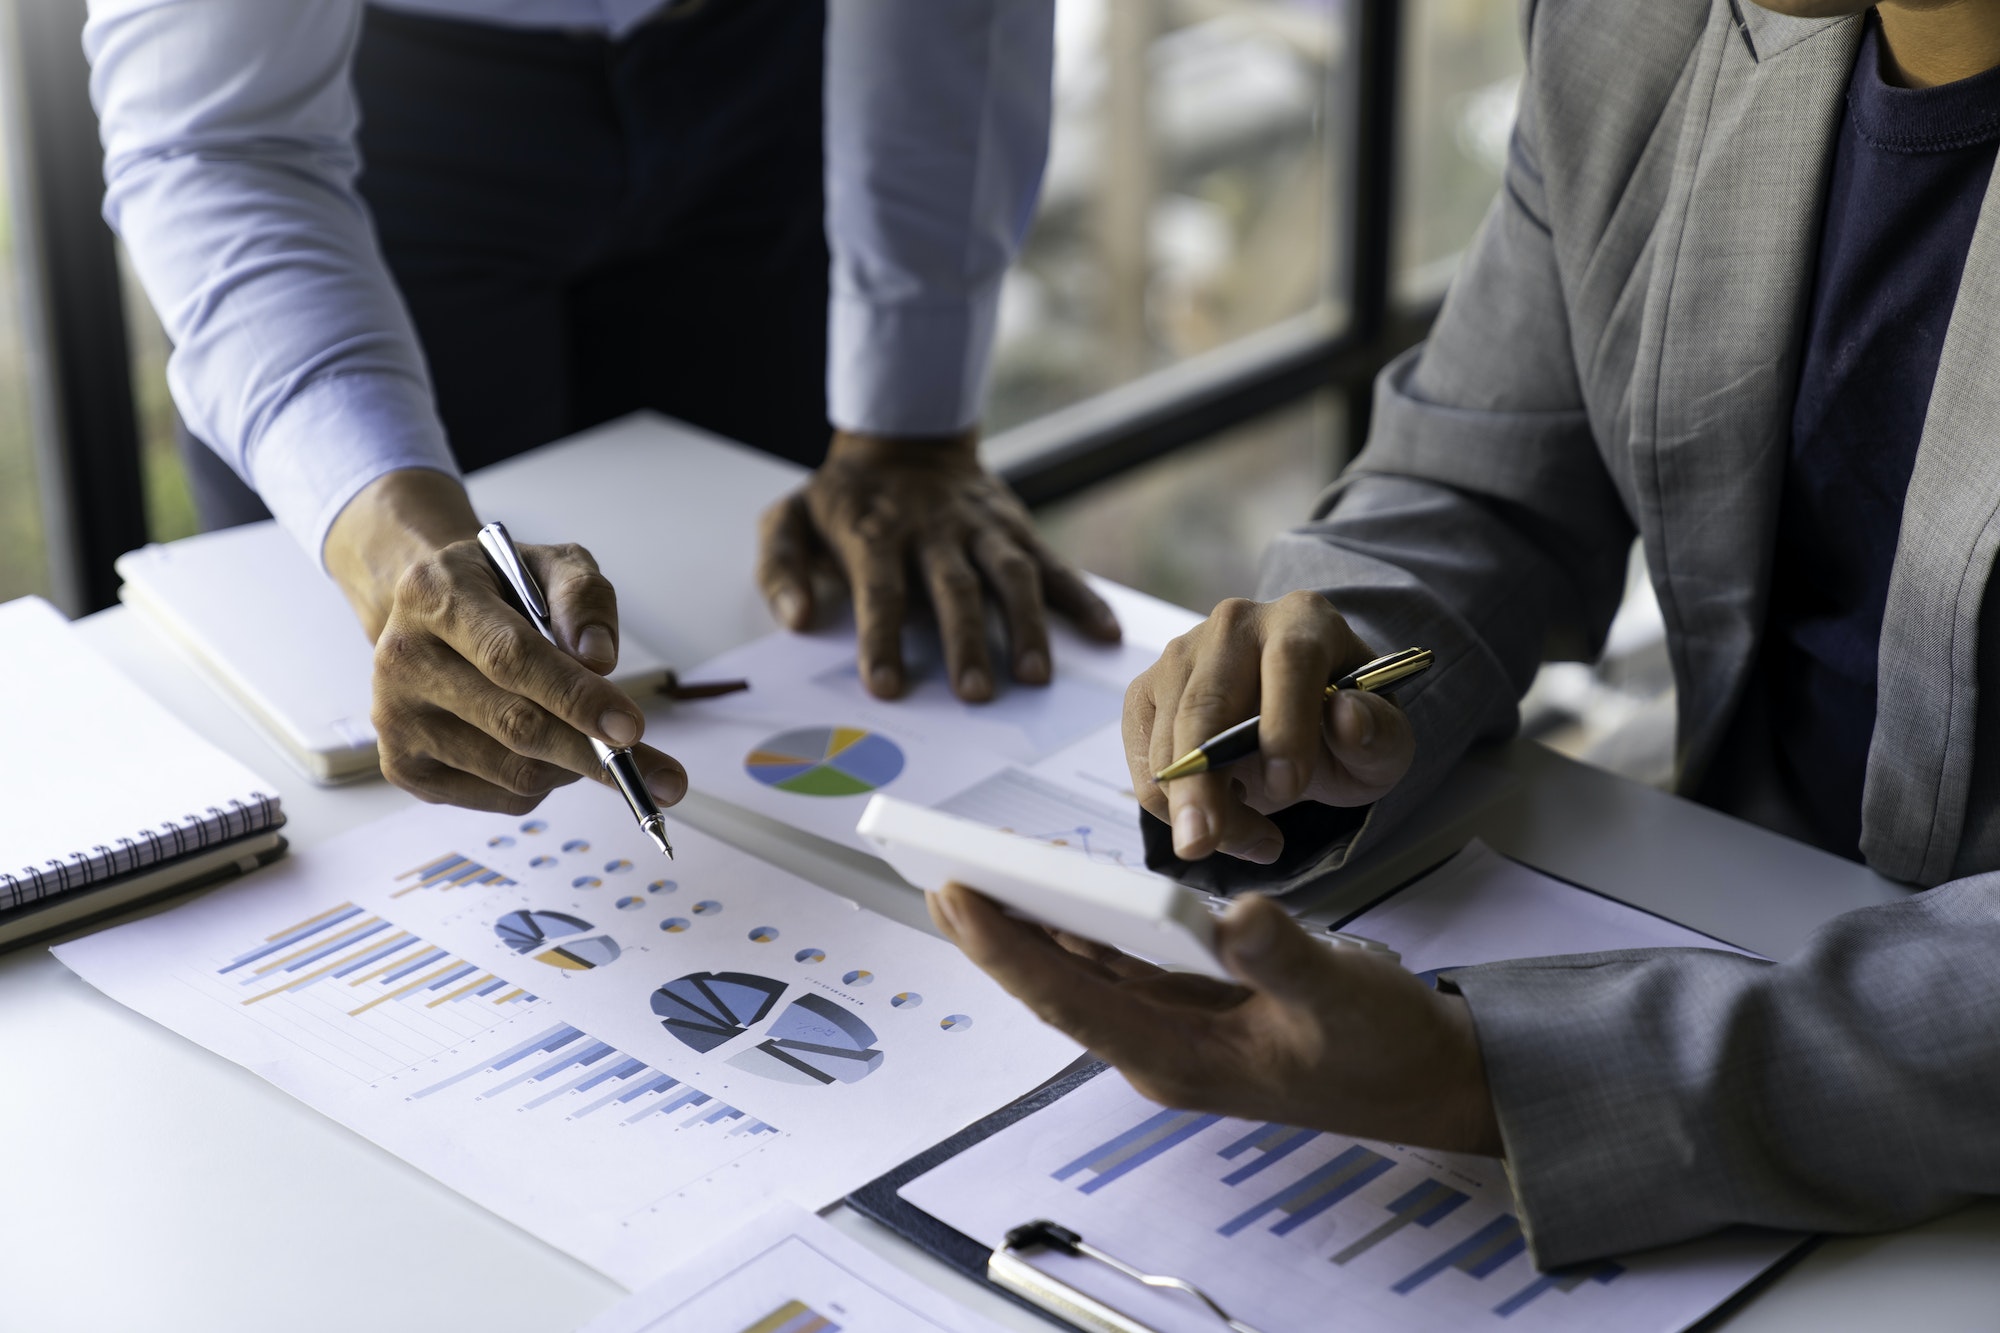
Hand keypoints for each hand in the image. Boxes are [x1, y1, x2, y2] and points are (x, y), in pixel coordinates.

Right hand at [325, 469, 686, 813]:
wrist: (425, 613)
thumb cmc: (500, 590)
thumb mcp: (549, 564)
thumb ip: (583, 597)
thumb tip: (600, 660)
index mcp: (435, 596)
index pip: (511, 657)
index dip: (576, 698)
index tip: (632, 729)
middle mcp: (402, 659)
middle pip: (515, 726)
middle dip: (595, 753)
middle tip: (662, 776)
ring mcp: (396, 719)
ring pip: (515, 772)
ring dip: (572, 764)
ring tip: (584, 732)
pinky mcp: (402, 766)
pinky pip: (501, 799)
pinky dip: (545, 783)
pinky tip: (543, 747)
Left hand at [756, 430, 1121, 700]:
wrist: (905, 436)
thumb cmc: (845, 497)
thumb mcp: (790, 517)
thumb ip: (780, 566)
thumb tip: (798, 617)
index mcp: (876, 533)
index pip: (882, 591)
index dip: (883, 639)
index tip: (888, 688)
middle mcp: (934, 531)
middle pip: (953, 589)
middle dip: (965, 643)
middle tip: (975, 696)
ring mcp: (982, 529)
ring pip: (1010, 575)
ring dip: (1027, 625)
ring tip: (1036, 677)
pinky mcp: (1017, 529)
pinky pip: (1054, 564)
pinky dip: (1083, 597)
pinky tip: (1105, 633)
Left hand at [931, 882, 1500, 1153]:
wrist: (1427, 1077)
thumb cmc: (1384, 1044)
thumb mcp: (1342, 995)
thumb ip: (1286, 957)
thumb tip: (1230, 916)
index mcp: (1179, 1056)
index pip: (1069, 996)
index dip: (1005, 947)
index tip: (953, 896)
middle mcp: (1160, 1048)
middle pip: (1056, 985)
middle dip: (994, 932)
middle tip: (935, 872)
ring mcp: (1173, 1028)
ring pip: (1082, 972)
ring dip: (1032, 925)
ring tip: (980, 869)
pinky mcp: (1191, 1006)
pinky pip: (1118, 964)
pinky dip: (1085, 926)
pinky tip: (1063, 891)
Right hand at [1126, 590, 1414, 863]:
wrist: (1300, 721)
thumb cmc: (1343, 728)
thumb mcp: (1384, 741)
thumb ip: (1379, 732)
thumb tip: (1346, 717)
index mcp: (1303, 620)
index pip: (1290, 661)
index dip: (1285, 725)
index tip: (1287, 787)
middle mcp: (1235, 625)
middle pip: (1206, 703)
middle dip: (1201, 782)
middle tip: (1203, 844)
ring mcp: (1181, 655)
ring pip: (1170, 741)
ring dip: (1200, 808)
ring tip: (1255, 839)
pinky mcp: (1147, 692)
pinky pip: (1146, 760)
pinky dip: (1173, 806)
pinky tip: (1223, 815)